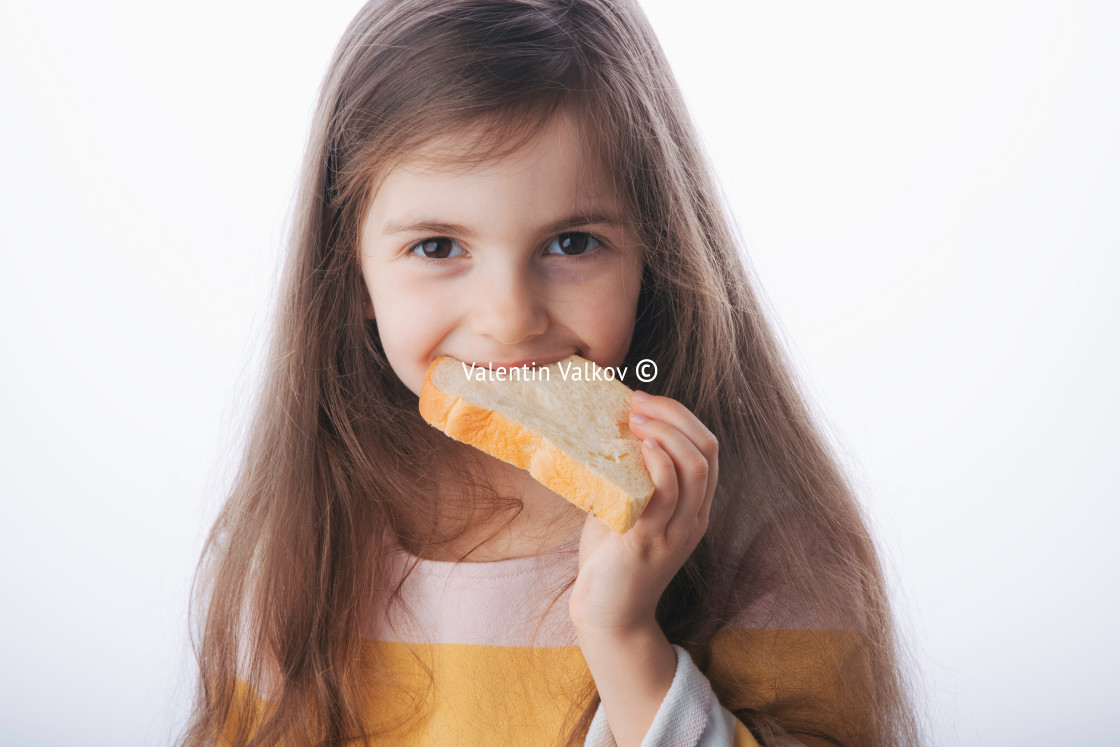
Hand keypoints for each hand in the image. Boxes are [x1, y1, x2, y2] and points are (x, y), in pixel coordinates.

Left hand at [569, 390, 717, 634]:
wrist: (608, 614)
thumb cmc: (612, 560)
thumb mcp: (627, 508)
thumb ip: (628, 477)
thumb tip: (606, 433)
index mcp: (694, 506)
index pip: (707, 447)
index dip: (681, 415)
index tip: (645, 400)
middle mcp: (694, 516)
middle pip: (706, 449)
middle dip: (675, 415)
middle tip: (638, 403)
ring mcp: (677, 530)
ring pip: (694, 467)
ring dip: (666, 433)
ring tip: (636, 420)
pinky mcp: (651, 541)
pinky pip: (667, 494)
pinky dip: (659, 464)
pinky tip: (640, 448)